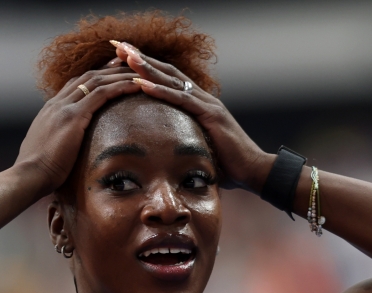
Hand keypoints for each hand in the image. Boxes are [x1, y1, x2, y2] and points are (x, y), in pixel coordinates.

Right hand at [14, 65, 141, 192]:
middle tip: (130, 63)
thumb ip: (56, 142)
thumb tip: (63, 149)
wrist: (28, 176)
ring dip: (119, 75)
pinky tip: (134, 86)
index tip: (111, 71)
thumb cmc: (36, 172)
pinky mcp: (73, 117)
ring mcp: (64, 108)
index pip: (75, 84)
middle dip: (110, 69)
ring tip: (139, 73)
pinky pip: (101, 94)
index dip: (95, 76)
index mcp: (50, 110)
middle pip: (88, 76)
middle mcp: (57, 103)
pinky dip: (119, 87)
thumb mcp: (46, 150)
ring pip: (96, 80)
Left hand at [112, 41, 273, 191]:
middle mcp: (201, 97)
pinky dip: (160, 91)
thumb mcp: (198, 147)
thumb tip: (162, 153)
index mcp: (197, 103)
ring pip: (172, 80)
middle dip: (142, 58)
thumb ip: (182, 142)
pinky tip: (141, 84)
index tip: (122, 57)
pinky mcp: (210, 115)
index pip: (167, 79)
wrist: (253, 169)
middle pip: (167, 71)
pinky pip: (181, 100)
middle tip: (118, 45)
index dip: (145, 66)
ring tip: (126, 56)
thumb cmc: (226, 163)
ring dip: (147, 67)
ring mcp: (207, 104)